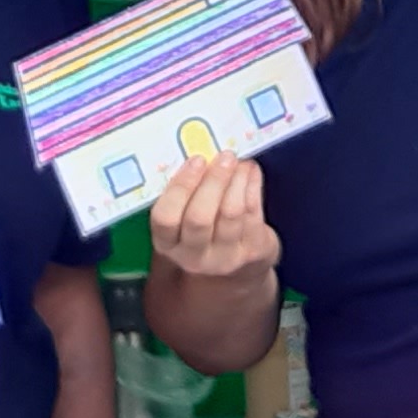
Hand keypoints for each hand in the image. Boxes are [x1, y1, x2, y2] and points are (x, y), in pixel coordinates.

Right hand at [148, 155, 278, 280]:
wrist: (237, 267)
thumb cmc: (204, 230)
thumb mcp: (185, 218)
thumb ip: (185, 192)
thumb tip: (202, 149)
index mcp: (167, 244)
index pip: (165, 218)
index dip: (180, 187)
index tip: (196, 160)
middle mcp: (193, 256)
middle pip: (199, 218)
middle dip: (213, 181)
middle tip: (225, 156)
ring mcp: (225, 258)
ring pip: (231, 213)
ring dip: (237, 180)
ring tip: (238, 161)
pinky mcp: (252, 251)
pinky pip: (253, 213)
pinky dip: (252, 186)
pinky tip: (250, 171)